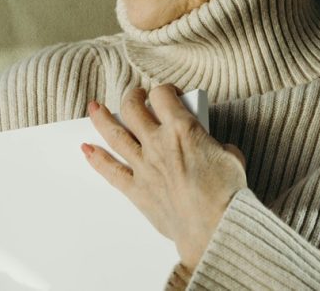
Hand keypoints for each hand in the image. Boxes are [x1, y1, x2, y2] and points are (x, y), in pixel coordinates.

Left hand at [82, 84, 246, 270]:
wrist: (215, 228)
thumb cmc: (227, 195)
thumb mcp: (232, 157)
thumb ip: (219, 146)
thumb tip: (217, 149)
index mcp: (182, 129)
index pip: (163, 95)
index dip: (165, 90)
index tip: (169, 94)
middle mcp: (158, 143)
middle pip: (133, 109)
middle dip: (133, 97)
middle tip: (136, 96)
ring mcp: (144, 166)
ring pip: (114, 134)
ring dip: (102, 119)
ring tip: (95, 108)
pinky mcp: (137, 190)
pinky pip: (110, 171)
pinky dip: (96, 159)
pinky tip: (87, 149)